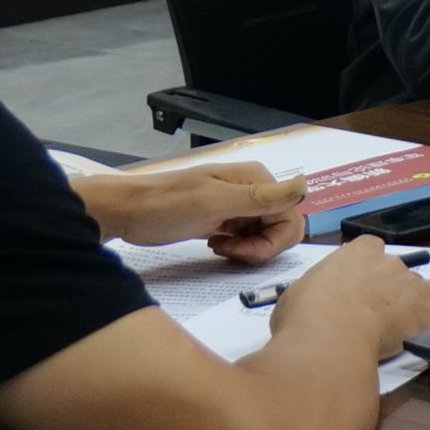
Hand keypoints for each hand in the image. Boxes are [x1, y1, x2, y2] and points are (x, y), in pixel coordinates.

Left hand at [83, 160, 308, 261]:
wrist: (124, 212)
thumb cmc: (165, 207)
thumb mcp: (213, 203)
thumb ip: (261, 198)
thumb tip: (305, 185)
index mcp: (257, 180)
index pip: (291, 217)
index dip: (271, 241)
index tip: (239, 248)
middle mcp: (253, 189)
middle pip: (282, 227)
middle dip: (261, 246)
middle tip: (228, 250)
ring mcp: (238, 204)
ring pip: (266, 234)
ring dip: (247, 248)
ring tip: (218, 246)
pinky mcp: (224, 218)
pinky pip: (248, 237)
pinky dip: (237, 247)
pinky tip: (214, 245)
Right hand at [267, 235, 429, 359]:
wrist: (330, 330)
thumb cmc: (304, 315)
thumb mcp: (293, 300)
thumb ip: (309, 299)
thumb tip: (305, 310)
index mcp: (353, 256)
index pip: (368, 248)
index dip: (369, 262)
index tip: (367, 276)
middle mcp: (386, 265)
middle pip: (401, 270)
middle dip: (404, 285)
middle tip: (407, 299)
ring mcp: (410, 286)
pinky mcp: (426, 311)